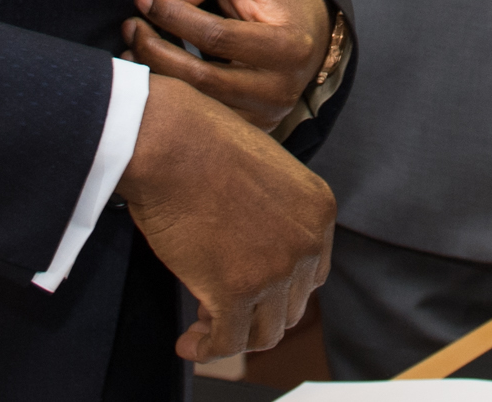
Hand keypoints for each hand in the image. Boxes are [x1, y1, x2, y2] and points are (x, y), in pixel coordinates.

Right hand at [119, 74, 334, 358]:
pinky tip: (187, 344)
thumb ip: (274, 209)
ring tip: (203, 329)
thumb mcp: (265, 171)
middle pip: (292, 306)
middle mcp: (307, 244)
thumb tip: (254, 245)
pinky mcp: (236, 291)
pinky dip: (207, 350)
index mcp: (319, 211)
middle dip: (259, 312)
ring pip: (265, 332)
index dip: (280, 288)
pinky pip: (227, 342)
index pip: (312, 274)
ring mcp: (275, 271)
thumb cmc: (203, 144)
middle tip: (221, 309)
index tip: (250, 290)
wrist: (172, 142)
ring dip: (235, 336)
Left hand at [123, 0, 329, 129]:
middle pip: (200, 78)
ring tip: (131, 50)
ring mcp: (265, 117)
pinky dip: (171, 98)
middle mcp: (279, 90)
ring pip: (195, 106)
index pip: (218, 36)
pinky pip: (200, 120)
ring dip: (155, 78)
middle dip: (155, 50)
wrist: (314, 32)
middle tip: (130, 25)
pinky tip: (153, 77)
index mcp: (288, 47)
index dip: (174, 16)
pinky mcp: (250, 130)